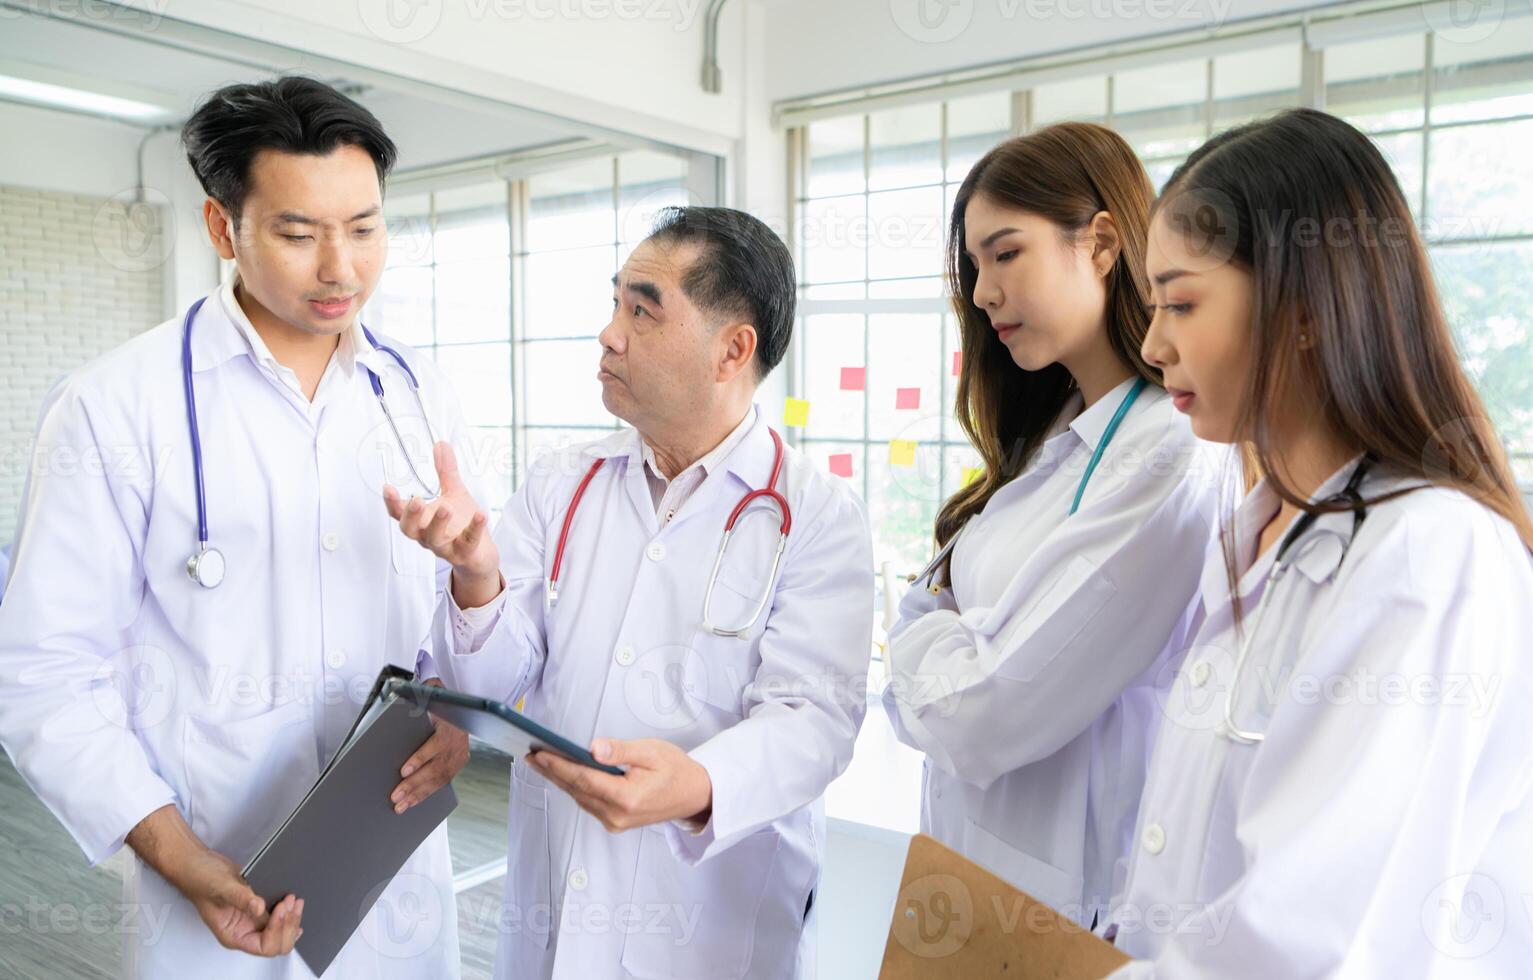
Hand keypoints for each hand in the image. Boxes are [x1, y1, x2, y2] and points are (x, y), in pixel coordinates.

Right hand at [180, 848, 304, 956]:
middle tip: (290, 903)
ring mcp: (252, 919)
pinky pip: (279, 917)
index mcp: (233, 935)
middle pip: (277, 943)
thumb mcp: (221, 887)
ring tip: (294, 900)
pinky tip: (293, 903)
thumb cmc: (201, 879)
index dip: (276, 930)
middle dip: (288, 925)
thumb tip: (258, 907)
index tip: (279, 908)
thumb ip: (240, 898)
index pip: (264, 946)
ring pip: (281, 931)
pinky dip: (289, 912)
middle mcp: (244, 930)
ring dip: (292, 919)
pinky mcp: (258, 907)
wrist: (199, 864)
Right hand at [383, 442, 500, 604]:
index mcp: (421, 521)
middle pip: (410, 530)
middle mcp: (427, 536)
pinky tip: (481, 514)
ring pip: (435, 539)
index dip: (391, 502)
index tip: (387, 487)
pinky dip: (474, 529)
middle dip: (411, 515)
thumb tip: (440, 444)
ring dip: (438, 523)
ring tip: (446, 507)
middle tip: (416, 500)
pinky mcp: (465, 554)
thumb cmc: (461, 523)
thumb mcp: (454, 493)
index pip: (399, 514)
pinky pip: (468, 543)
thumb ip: (446, 472)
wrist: (480, 555)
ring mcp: (445, 547)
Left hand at [392, 679, 469, 812]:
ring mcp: (460, 754)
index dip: (420, 758)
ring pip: (440, 779)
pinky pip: (443, 782)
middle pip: (436, 767)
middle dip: (414, 783)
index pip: (436, 745)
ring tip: (401, 804)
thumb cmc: (443, 701)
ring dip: (419, 794)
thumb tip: (400, 691)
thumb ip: (422, 693)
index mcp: (451, 724)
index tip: (405, 770)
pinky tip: (413, 801)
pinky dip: (427, 793)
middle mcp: (458, 741)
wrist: (464, 705)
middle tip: (396, 794)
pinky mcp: (459, 763)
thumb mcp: (434, 692)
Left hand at [528, 738, 711, 832]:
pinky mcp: (615, 822)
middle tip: (531, 755)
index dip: (558, 766)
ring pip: (579, 798)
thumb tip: (593, 748)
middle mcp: (617, 815)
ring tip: (542, 762)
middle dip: (552, 772)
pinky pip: (588, 803)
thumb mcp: (651, 752)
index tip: (539, 753)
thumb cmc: (675, 770)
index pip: (583, 779)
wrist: (694, 795)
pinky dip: (574, 788)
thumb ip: (620, 751)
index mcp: (626, 797)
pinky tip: (564, 774)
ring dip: (560, 780)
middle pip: (576, 790)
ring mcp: (615, 822)